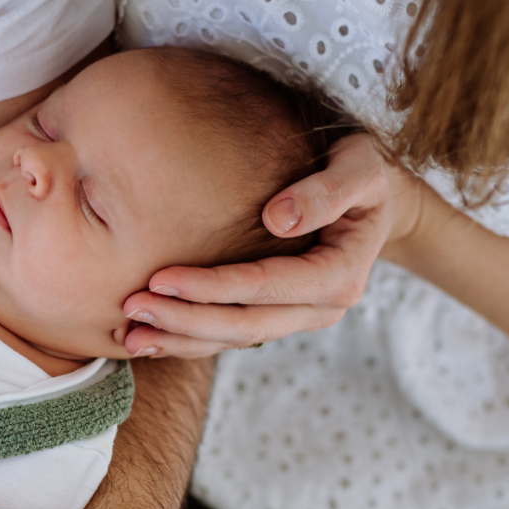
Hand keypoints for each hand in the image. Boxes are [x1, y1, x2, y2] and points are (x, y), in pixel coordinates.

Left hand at [122, 133, 438, 357]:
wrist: (378, 196)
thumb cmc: (366, 171)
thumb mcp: (362, 169)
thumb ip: (327, 191)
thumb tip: (278, 218)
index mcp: (339, 276)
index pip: (265, 287)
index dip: (212, 288)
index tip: (161, 277)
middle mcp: (321, 307)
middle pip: (246, 325)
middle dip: (185, 322)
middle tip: (131, 309)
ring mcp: (300, 316)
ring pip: (237, 339)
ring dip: (182, 340)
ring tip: (130, 335)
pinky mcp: (280, 314)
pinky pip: (234, 335)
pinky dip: (192, 338)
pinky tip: (152, 337)